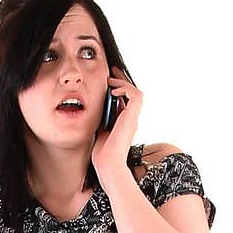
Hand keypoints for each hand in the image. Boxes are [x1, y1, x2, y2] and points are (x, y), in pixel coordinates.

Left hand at [91, 66, 142, 180]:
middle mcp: (131, 119)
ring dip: (123, 83)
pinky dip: (125, 89)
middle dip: (122, 80)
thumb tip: (97, 107)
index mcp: (124, 123)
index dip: (118, 88)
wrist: (108, 162)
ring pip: (135, 92)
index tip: (109, 80)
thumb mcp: (100, 130)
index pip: (125, 100)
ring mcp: (133, 118)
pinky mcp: (132, 117)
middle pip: (132, 93)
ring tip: (110, 80)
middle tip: (112, 70)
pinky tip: (113, 91)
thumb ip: (102, 119)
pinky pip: (135, 95)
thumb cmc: (102, 153)